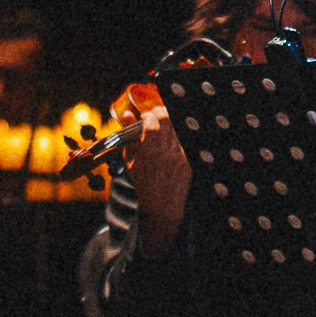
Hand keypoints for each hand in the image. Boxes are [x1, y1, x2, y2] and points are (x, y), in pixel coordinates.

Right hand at [129, 108, 190, 253]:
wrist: (161, 203)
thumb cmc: (143, 181)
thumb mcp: (130, 160)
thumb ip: (129, 136)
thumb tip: (126, 114)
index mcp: (150, 149)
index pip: (151, 119)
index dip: (147, 115)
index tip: (145, 118)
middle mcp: (166, 150)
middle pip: (167, 118)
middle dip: (160, 113)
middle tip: (156, 117)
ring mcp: (180, 155)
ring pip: (177, 127)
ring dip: (170, 123)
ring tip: (164, 128)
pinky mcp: (188, 160)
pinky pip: (184, 140)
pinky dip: (178, 137)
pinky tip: (172, 142)